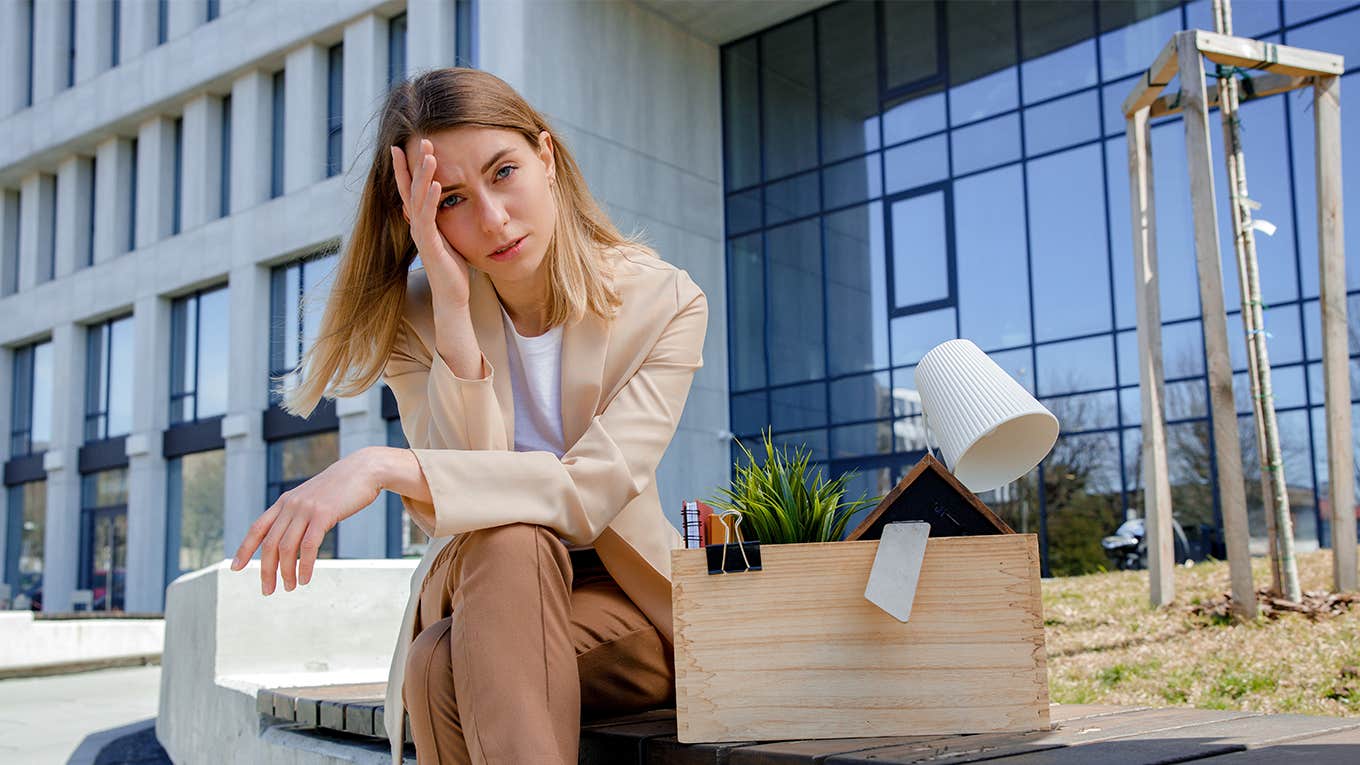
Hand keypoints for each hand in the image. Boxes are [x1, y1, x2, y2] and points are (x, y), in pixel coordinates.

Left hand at [230, 447, 386, 594]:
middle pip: (269, 543)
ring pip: (286, 548)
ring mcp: (306, 509)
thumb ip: (300, 512)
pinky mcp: (323, 515)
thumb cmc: (342, 486)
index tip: (235, 567)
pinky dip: (304, 566)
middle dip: (265, 570)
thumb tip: (293, 533)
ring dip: (286, 572)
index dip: (244, 549)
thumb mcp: (313, 497)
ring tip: (290, 586)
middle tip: (267, 590)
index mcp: (285, 501)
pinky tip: (305, 578)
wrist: (364, 469)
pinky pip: (308, 547)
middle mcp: (290, 505)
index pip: (257, 528)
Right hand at [392, 140, 471, 306]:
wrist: (452, 296)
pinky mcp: (430, 245)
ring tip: (430, 156)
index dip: (405, 169)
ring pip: (418, 200)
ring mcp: (421, 235)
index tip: (402, 146)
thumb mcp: (450, 236)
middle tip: (420, 141)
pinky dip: (432, 201)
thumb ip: (444, 219)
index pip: (410, 190)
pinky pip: (428, 219)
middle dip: (414, 164)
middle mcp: (416, 225)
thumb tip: (449, 201)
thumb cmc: (452, 268)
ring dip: (424, 177)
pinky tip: (438, 185)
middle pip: (411, 189)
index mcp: (421, 222)